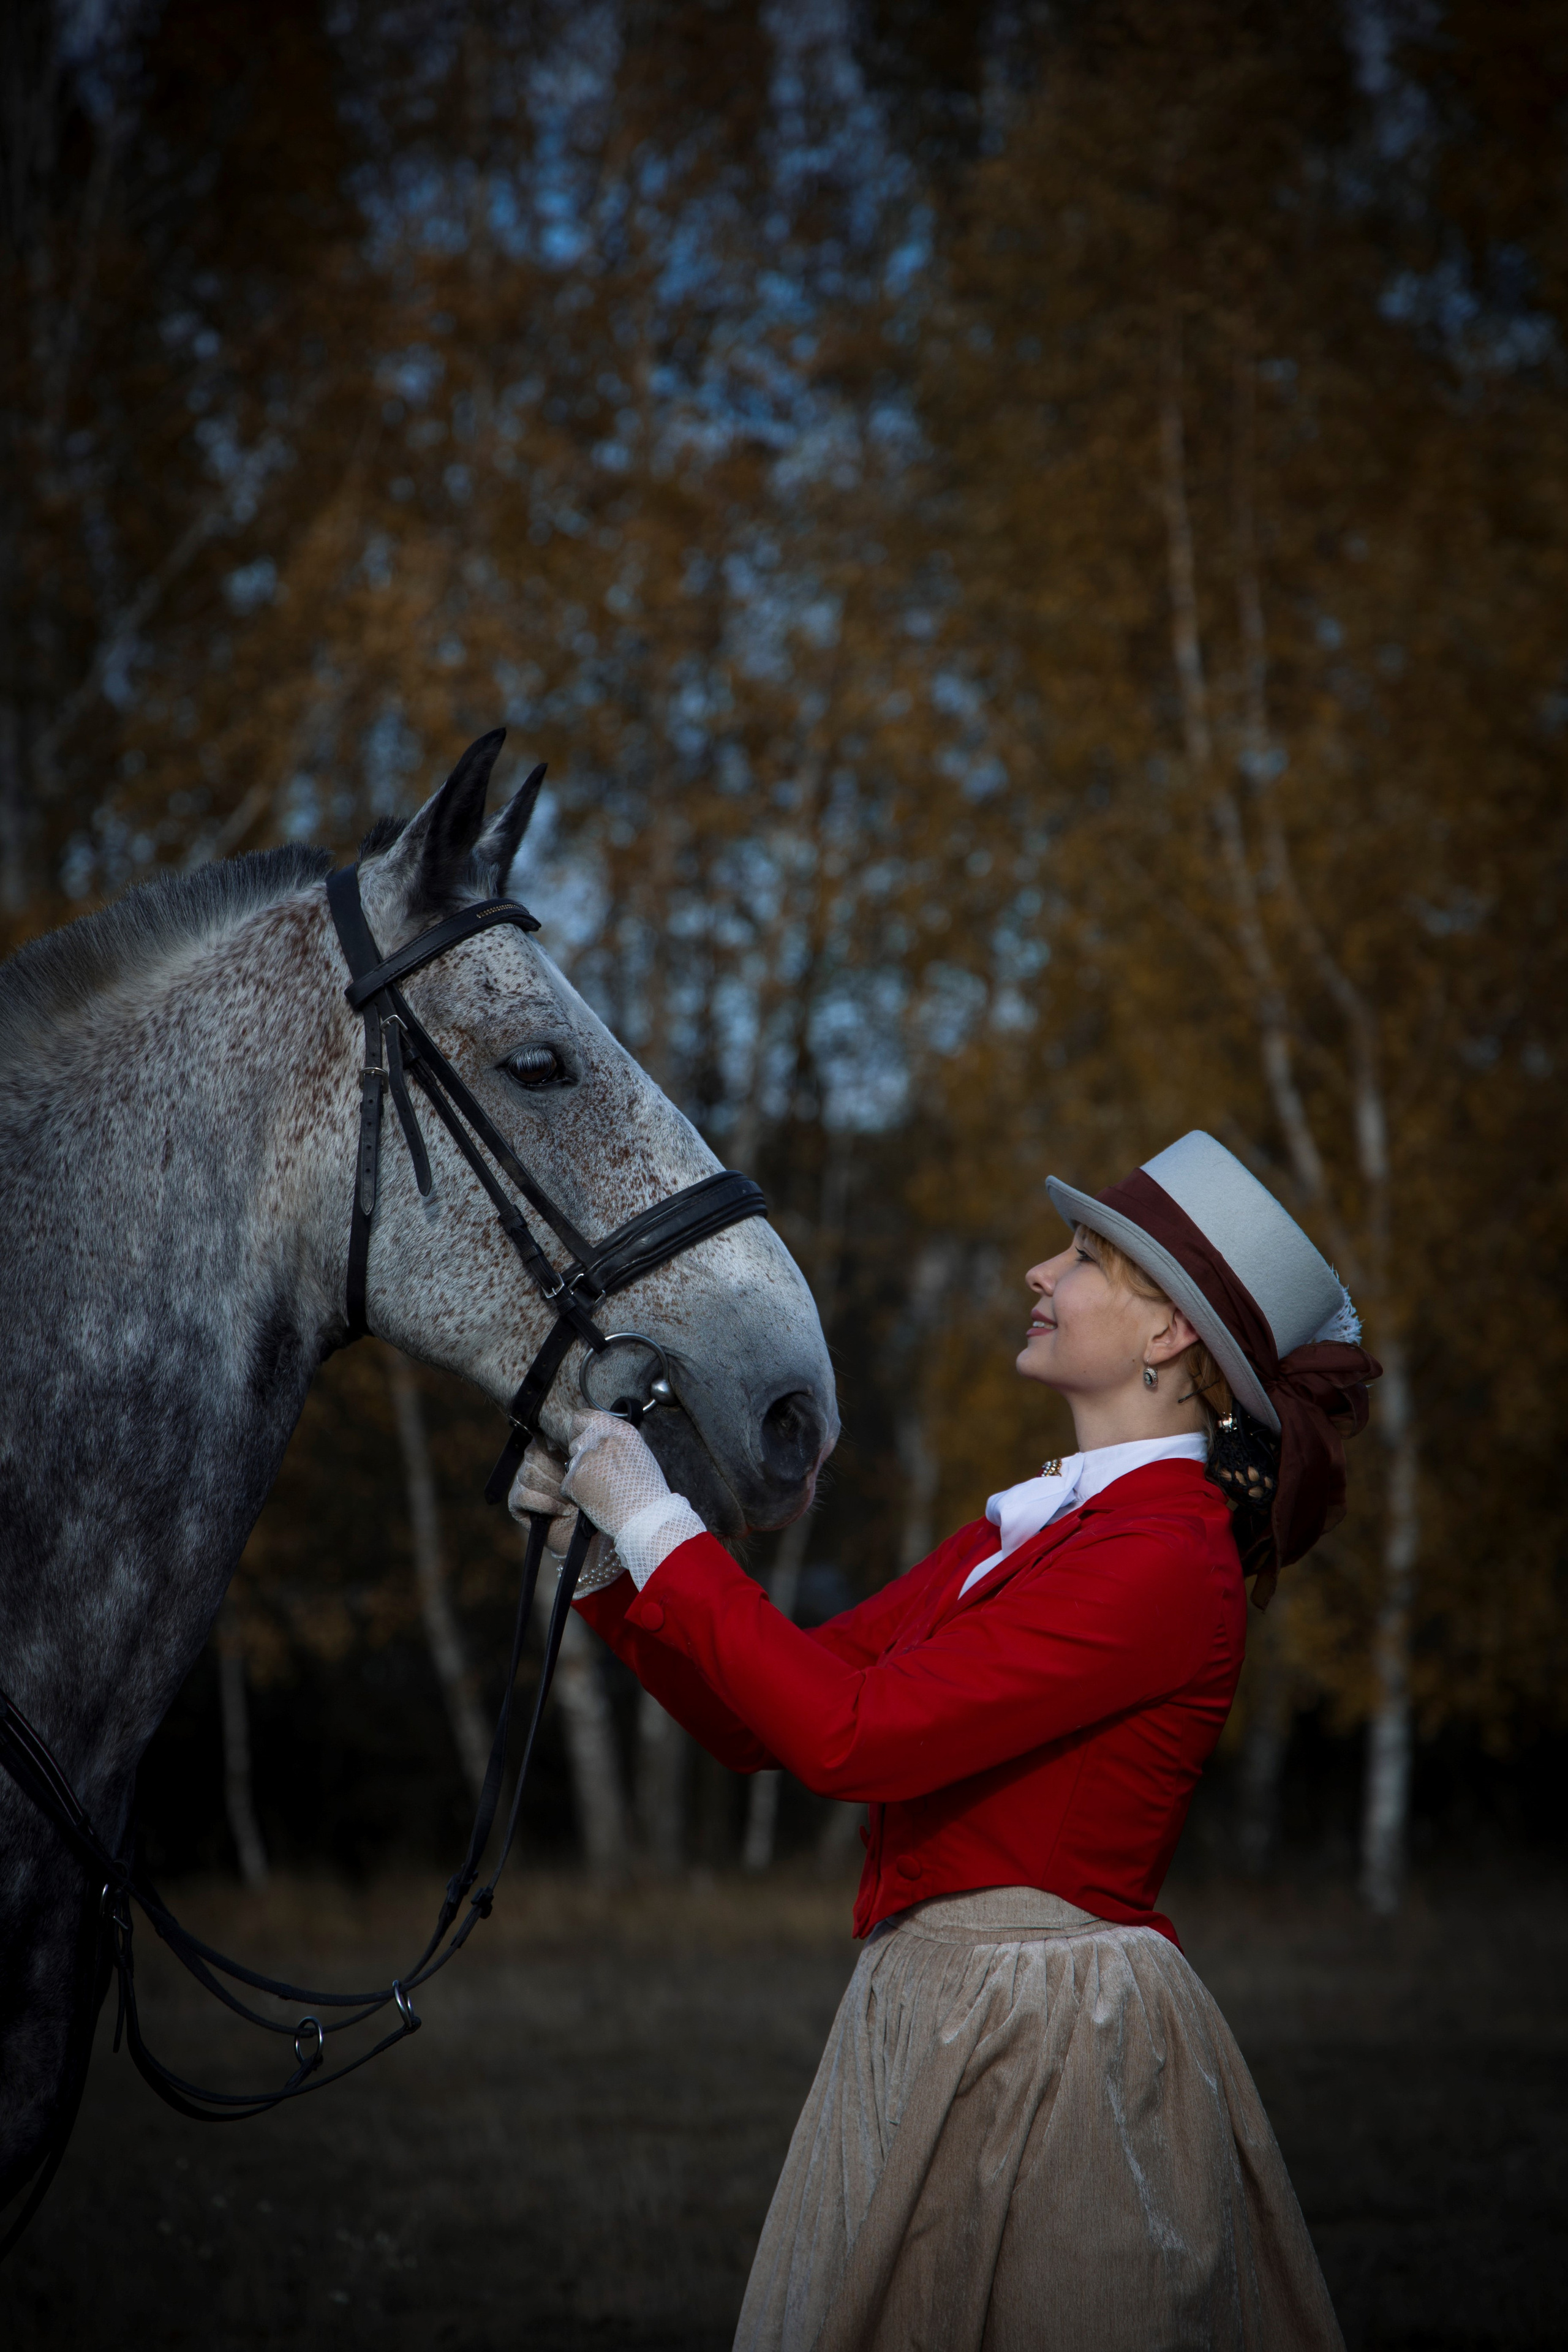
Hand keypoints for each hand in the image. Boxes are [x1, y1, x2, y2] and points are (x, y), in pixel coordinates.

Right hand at [507, 1436, 623, 1589]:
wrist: (592, 1536)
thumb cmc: (598, 1500)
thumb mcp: (597, 1468)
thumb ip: (588, 1444)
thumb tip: (583, 1421)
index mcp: (554, 1449)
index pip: (546, 1434)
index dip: (559, 1443)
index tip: (574, 1455)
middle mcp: (537, 1461)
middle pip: (535, 1452)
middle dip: (560, 1472)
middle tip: (576, 1488)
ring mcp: (524, 1481)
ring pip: (529, 1472)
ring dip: (555, 1490)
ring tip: (571, 1502)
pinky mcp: (516, 1502)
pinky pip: (523, 1494)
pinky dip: (546, 1504)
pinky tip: (561, 1511)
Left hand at [562, 1410, 674, 1538]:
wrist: (646, 1518)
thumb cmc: (647, 1491)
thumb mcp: (638, 1453)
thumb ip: (615, 1442)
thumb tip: (599, 1441)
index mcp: (619, 1430)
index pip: (583, 1417)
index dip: (580, 1430)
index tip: (582, 1439)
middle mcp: (600, 1439)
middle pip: (575, 1442)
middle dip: (583, 1458)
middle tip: (600, 1475)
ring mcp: (585, 1459)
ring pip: (571, 1464)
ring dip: (581, 1476)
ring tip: (603, 1490)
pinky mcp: (574, 1479)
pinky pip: (567, 1486)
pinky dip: (576, 1495)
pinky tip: (596, 1500)